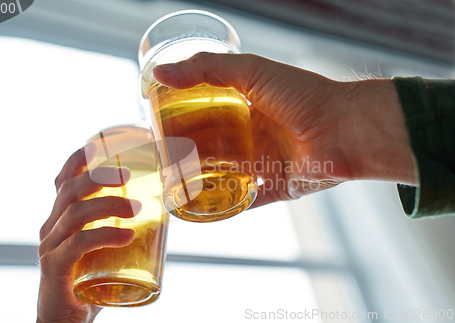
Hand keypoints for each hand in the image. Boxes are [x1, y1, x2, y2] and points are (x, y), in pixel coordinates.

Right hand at [37, 146, 139, 322]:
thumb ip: (122, 228)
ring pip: (75, 214)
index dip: (78, 159)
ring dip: (108, 205)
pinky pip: (77, 245)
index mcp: (61, 219)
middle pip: (69, 190)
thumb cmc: (89, 282)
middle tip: (128, 175)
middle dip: (99, 176)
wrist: (65, 321)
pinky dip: (103, 235)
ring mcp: (50, 248)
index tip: (99, 143)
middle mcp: (51, 228)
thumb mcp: (103, 249)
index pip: (63, 180)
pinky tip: (127, 235)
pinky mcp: (55, 269)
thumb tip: (166, 211)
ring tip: (137, 208)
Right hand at [153, 52, 417, 205]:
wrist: (346, 129)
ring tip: (173, 184)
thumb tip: (159, 75)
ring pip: (225, 173)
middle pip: (212, 145)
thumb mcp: (251, 71)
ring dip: (201, 179)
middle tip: (161, 158)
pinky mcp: (278, 187)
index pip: (206, 111)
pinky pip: (248, 200)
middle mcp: (256, 133)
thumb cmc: (302, 96)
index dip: (182, 118)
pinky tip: (205, 211)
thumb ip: (206, 68)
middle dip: (186, 151)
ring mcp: (267, 161)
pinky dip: (229, 206)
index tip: (157, 125)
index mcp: (249, 105)